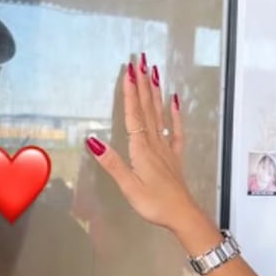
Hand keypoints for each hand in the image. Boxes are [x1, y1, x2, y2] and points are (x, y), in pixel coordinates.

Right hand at [85, 56, 197, 229]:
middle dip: (143, 83)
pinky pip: (176, 130)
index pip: (134, 115)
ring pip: (160, 114)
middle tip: (141, 60)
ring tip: (154, 71)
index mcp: (141, 149)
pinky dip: (175, 114)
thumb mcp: (128, 186)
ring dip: (156, 92)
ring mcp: (166, 148)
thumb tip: (93, 141)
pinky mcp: (175, 157)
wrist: (182, 215)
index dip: (131, 92)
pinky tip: (175, 100)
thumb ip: (112, 163)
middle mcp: (154, 143)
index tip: (129, 71)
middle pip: (148, 108)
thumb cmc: (154, 204)